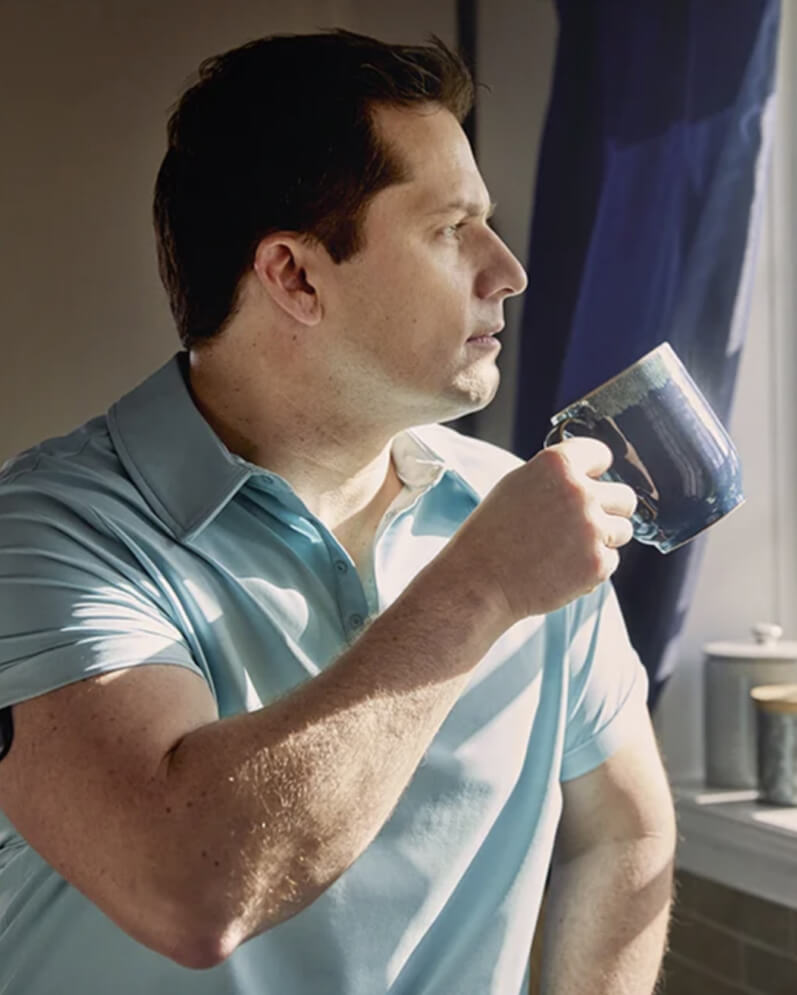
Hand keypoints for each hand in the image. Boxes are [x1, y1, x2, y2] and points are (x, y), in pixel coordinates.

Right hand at [446, 438, 636, 621]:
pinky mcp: (597, 563)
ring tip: (566, 549)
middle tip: (581, 524)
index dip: (595, 470)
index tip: (589, 482)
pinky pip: (611, 560)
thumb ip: (556, 477)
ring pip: (623, 529)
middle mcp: (580, 492)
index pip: (601, 454)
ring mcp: (592, 529)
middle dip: (609, 509)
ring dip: (602, 539)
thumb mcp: (517, 486)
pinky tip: (561, 568)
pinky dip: (592, 567)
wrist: (480, 582)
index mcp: (557, 465)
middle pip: (624, 496)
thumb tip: (586, 478)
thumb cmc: (491, 535)